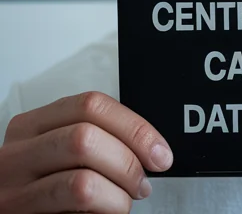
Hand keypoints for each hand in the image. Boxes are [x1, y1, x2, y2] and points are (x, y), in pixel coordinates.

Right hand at [0, 91, 172, 212]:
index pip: (91, 105)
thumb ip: (94, 140)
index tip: (159, 151)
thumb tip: (149, 146)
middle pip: (86, 138)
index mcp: (32, 126)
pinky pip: (75, 210)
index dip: (135, 128)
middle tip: (141, 183)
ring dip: (118, 195)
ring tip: (123, 202)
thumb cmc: (44, 191)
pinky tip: (103, 212)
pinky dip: (105, 210)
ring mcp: (12, 190)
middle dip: (129, 162)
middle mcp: (16, 154)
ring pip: (82, 181)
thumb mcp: (60, 155)